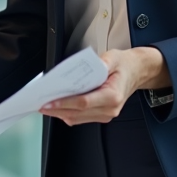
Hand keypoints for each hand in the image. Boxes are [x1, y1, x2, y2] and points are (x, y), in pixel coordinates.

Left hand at [40, 46, 169, 125]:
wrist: (137, 72)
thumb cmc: (123, 65)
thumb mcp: (113, 57)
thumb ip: (100, 63)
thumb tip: (82, 67)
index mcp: (112, 95)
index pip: (83, 102)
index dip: (64, 103)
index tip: (49, 101)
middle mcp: (110, 109)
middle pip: (77, 113)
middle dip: (56, 110)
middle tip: (40, 104)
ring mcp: (106, 114)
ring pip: (77, 118)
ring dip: (59, 113)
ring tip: (45, 105)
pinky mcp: (102, 116)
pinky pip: (81, 118)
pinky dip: (67, 113)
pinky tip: (57, 106)